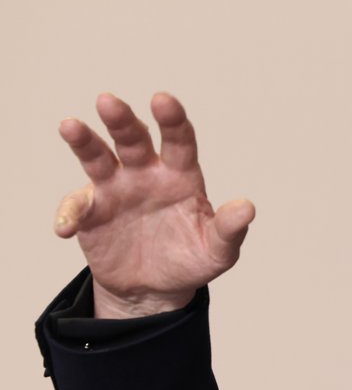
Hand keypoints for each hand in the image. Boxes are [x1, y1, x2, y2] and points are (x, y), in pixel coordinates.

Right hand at [55, 93, 254, 317]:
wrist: (156, 288)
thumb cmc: (191, 260)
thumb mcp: (217, 251)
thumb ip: (230, 229)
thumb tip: (247, 208)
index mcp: (180, 175)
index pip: (179, 142)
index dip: (172, 121)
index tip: (163, 101)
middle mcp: (146, 173)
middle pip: (133, 139)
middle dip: (122, 120)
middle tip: (108, 102)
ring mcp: (115, 189)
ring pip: (97, 157)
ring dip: (85, 142)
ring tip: (71, 126)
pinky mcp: (91, 212)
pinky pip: (77, 207)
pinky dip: (70, 214)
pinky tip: (66, 228)